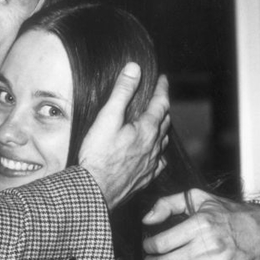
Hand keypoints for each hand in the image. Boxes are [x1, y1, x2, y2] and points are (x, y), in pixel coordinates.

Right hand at [79, 63, 169, 210]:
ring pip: (163, 141)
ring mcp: (151, 164)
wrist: (95, 191)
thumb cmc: (98, 156)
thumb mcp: (106, 118)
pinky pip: (159, 163)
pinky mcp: (145, 178)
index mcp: (146, 129)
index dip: (162, 89)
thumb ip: (121, 93)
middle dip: (163, 107)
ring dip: (162, 129)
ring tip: (157, 122)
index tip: (163, 79)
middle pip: (165, 122)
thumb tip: (134, 69)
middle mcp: (154, 146)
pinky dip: (159, 153)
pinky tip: (154, 154)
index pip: (161, 103)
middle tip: (159, 98)